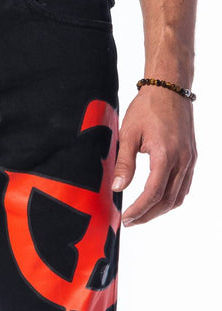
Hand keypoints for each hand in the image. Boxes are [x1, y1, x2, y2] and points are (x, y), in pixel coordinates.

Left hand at [112, 86, 196, 226]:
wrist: (169, 88)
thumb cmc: (147, 107)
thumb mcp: (128, 134)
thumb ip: (124, 162)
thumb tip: (118, 187)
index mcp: (166, 155)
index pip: (153, 193)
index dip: (139, 210)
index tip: (126, 218)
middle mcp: (183, 160)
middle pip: (168, 200)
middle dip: (149, 215)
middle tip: (131, 221)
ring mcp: (190, 159)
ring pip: (179, 196)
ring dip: (160, 209)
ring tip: (142, 215)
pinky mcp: (191, 156)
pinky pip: (185, 185)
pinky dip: (172, 198)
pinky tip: (158, 200)